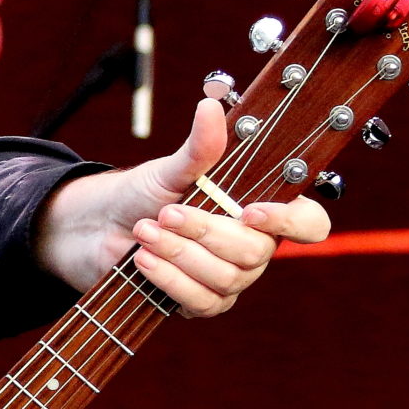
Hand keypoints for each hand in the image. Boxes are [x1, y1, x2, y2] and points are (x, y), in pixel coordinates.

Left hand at [34, 96, 331, 316]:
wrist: (99, 228)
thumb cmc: (143, 195)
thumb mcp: (169, 169)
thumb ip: (198, 148)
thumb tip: (210, 106)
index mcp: (261, 211)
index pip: (309, 224)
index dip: (289, 221)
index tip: (250, 210)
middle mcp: (253, 247)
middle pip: (254, 252)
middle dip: (205, 231)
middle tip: (166, 212)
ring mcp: (229, 279)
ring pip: (225, 277)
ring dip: (180, 252)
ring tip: (145, 230)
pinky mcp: (200, 302)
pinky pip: (200, 301)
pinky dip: (169, 279)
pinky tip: (144, 259)